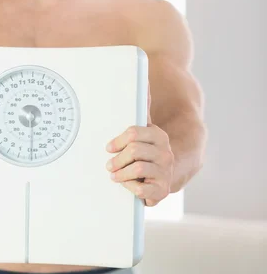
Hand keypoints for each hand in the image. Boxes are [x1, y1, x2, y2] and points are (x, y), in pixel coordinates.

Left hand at [105, 88, 173, 206]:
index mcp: (159, 136)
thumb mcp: (145, 132)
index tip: (109, 148)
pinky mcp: (162, 190)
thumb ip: (143, 109)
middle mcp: (165, 153)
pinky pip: (141, 189)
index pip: (135, 133)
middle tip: (110, 165)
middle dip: (117, 159)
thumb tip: (144, 83)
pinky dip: (130, 188)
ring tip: (115, 176)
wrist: (163, 178)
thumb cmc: (147, 154)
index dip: (118, 141)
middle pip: (133, 150)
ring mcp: (165, 171)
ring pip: (137, 169)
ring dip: (121, 174)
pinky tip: (128, 185)